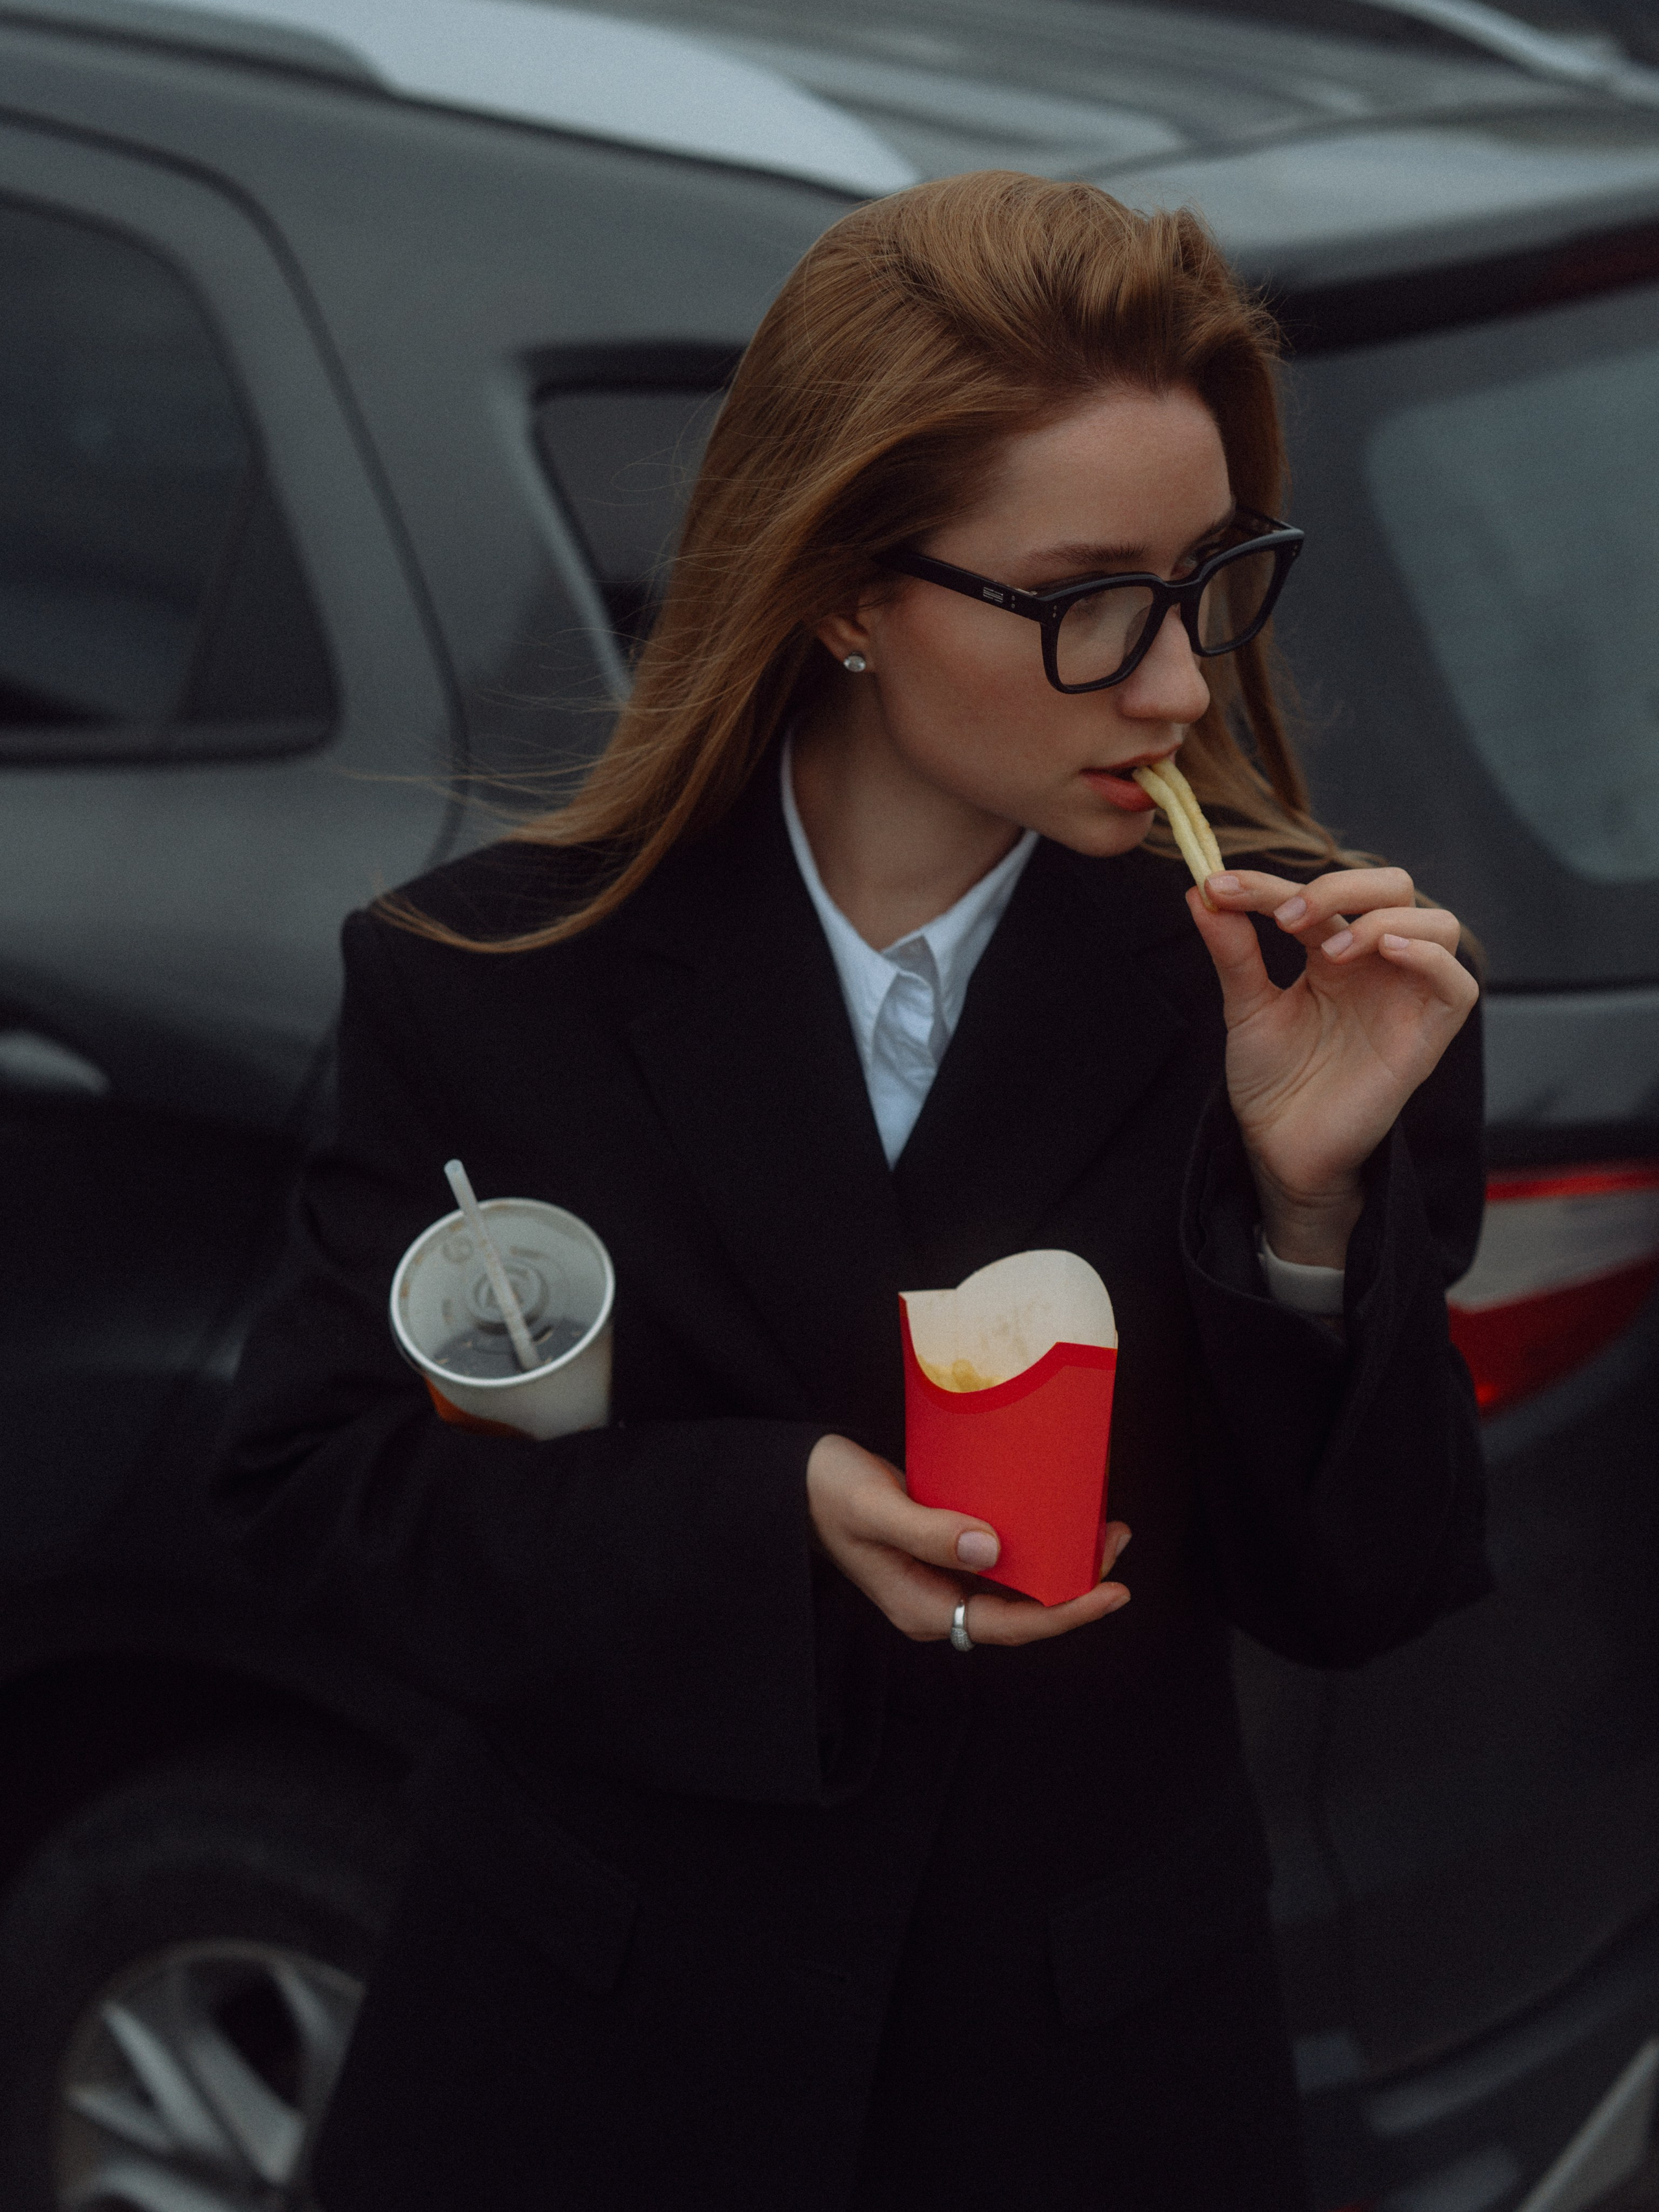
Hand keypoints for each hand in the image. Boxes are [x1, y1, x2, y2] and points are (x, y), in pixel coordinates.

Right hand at [806, 1432, 1130, 1644]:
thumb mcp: (874, 1509)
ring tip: (1104, 1526)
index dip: (1066, 1612)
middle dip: (1076, 1582)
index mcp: (923, 1608)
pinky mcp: (946, 1548)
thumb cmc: (828, 1492)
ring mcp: (943, 1577)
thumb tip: (990, 1548)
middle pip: (1023, 1608)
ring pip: (1017, 1581)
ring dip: (1062, 1558)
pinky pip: (1002, 1554)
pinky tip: (1059, 1511)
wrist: (797, 1478)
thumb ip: (928, 1531)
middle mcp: (940, 1600)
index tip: (1111, 1590)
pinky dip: (1036, 1536)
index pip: (1010, 1624)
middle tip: (1116, 1539)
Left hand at [1191, 867, 1477, 1267]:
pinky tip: (1387, 952)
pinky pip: (1458, 983)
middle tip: (1287, 916)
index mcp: (1334, 951)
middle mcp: (1378, 965)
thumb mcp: (1246, 1007)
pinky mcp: (1429, 1036)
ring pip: (1437, 922)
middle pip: (1392, 887)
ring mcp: (1408, 996)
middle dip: (1341, 886)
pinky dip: (1429, 957)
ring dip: (1382, 919)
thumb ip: (1233, 950)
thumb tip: (1196, 891)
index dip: (1269, 884)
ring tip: (1330, 951)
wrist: (1280, 1148)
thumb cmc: (1272, 1080)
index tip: (1218, 886)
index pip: (1318, 895)